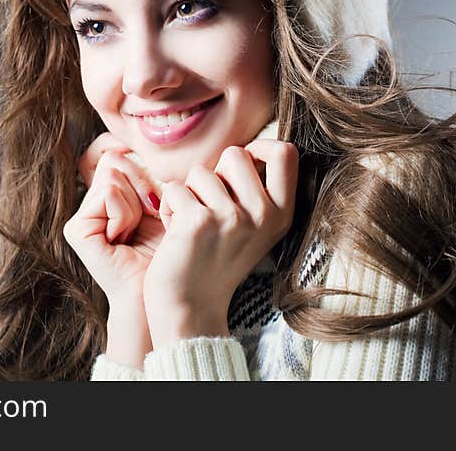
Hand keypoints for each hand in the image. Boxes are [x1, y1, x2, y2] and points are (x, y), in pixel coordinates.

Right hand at [63, 133, 164, 366]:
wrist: (163, 290)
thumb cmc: (172, 248)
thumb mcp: (163, 201)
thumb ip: (147, 172)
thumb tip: (126, 142)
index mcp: (112, 195)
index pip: (118, 155)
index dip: (140, 169)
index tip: (154, 198)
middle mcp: (92, 202)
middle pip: (116, 161)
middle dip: (143, 186)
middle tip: (148, 219)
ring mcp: (82, 215)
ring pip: (114, 174)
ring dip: (137, 202)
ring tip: (137, 231)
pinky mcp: (77, 228)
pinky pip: (108, 192)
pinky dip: (126, 212)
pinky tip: (125, 236)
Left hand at [142, 139, 297, 347]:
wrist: (191, 307)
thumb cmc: (215, 260)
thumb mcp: (254, 228)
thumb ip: (257, 190)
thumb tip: (248, 148)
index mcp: (282, 214)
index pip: (286, 153)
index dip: (260, 147)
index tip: (243, 163)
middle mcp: (263, 215)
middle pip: (235, 154)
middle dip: (214, 174)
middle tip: (209, 207)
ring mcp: (232, 218)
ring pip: (200, 172)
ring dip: (188, 194)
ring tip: (192, 225)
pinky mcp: (199, 221)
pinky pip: (175, 188)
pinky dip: (168, 208)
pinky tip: (176, 235)